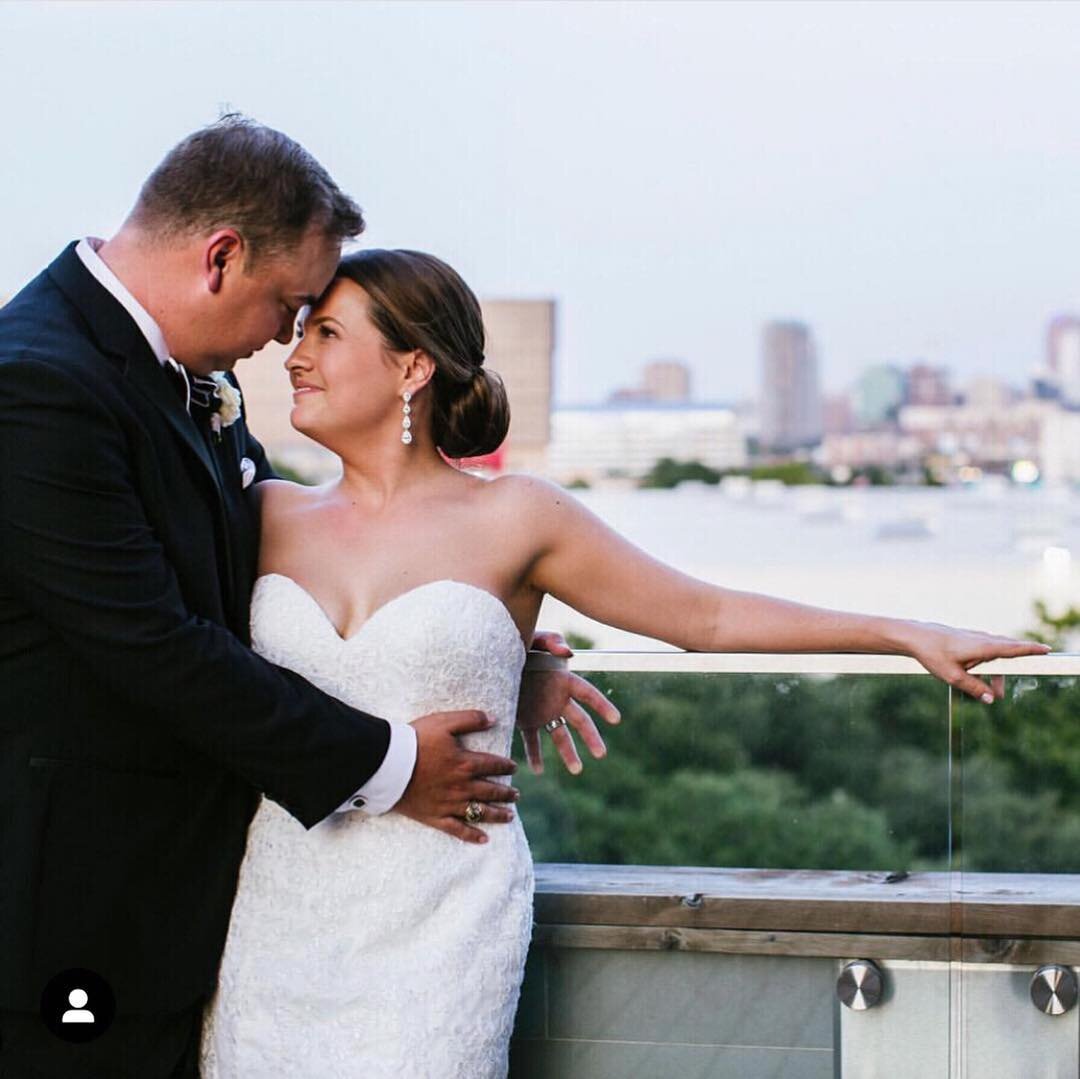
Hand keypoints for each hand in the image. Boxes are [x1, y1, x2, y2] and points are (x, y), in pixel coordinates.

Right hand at [396, 710, 518, 843]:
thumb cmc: (415, 740)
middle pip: (491, 791)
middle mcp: (462, 786)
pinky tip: (484, 839)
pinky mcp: (435, 817)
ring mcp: (450, 804)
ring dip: (497, 814)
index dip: (506, 766)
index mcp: (466, 763)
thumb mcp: (444, 722)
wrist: (387, 763)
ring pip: (480, 812)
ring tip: (509, 816)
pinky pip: (457, 829)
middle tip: (516, 795)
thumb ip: (471, 719)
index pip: (493, 765)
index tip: (514, 768)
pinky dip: (472, 835)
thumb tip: (494, 719)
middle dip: (506, 793)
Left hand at [517, 631, 620, 775]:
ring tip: (577, 770)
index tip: (616, 720)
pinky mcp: (525, 719)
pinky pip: (532, 740)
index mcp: (563, 680)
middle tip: (601, 754)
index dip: (603, 706)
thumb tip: (569, 652)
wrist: (495, 659)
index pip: (588, 694)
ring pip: (559, 735)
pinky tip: (537, 771)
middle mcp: (557, 699)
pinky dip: (534, 755)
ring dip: (568, 753)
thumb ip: (552, 641)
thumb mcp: (534, 639)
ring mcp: (543, 711)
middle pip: (580, 721)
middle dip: (591, 737)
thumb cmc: (519, 644)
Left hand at [900, 622, 1051, 701]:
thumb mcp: (952, 676)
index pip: (1014, 648)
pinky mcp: (967, 639)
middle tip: (998, 694)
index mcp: (983, 646)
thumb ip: (973, 687)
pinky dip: (984, 664)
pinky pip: (983, 652)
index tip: (1047, 650)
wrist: (914, 637)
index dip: (1031, 649)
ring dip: (992, 672)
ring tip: (985, 691)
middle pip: (1005, 654)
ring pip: (993, 654)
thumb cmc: (933, 654)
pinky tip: (975, 674)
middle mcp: (982, 639)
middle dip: (1004, 675)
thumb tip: (990, 699)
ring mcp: (974, 638)